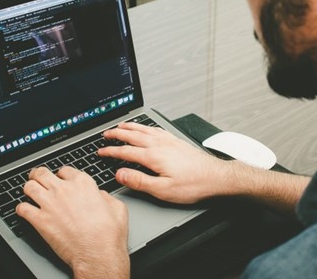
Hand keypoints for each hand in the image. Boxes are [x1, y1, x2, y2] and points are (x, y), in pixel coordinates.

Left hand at [16, 166, 129, 277]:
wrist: (98, 254)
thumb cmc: (109, 234)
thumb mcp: (117, 208)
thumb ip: (106, 196)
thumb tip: (100, 195)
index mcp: (83, 183)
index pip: (64, 170)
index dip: (61, 174)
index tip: (59, 179)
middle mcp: (64, 190)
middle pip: (42, 173)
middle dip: (38, 175)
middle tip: (37, 179)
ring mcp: (50, 204)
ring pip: (29, 187)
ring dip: (28, 189)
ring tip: (29, 192)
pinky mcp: (40, 220)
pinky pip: (22, 208)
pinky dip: (21, 209)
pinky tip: (24, 211)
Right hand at [98, 122, 230, 203]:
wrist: (216, 177)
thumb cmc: (193, 185)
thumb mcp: (163, 190)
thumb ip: (140, 181)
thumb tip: (121, 174)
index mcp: (154, 156)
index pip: (126, 151)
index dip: (111, 151)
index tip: (100, 151)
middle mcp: (160, 145)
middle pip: (133, 135)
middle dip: (117, 134)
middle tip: (106, 134)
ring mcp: (169, 141)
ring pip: (145, 130)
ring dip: (130, 127)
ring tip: (121, 125)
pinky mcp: (177, 142)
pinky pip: (156, 129)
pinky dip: (146, 126)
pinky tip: (146, 128)